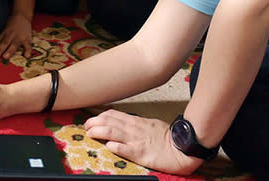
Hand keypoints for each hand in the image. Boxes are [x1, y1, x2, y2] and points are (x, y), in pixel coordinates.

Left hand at [0, 13, 32, 59]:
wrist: (22, 15)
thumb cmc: (12, 25)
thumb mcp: (3, 29)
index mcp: (4, 33)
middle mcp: (10, 35)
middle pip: (4, 43)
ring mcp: (19, 37)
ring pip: (14, 44)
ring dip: (10, 50)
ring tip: (5, 57)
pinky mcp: (27, 39)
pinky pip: (28, 45)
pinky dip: (28, 50)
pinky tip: (26, 56)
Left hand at [84, 110, 202, 174]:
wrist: (182, 148)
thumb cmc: (168, 137)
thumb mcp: (150, 124)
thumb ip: (135, 123)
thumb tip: (123, 122)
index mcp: (136, 121)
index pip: (114, 114)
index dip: (100, 116)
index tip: (92, 119)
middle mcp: (134, 129)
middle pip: (109, 121)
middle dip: (95, 122)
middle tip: (86, 125)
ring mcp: (136, 141)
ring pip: (113, 132)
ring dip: (99, 131)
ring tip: (90, 133)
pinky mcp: (140, 153)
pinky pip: (125, 149)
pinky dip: (114, 145)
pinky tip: (107, 145)